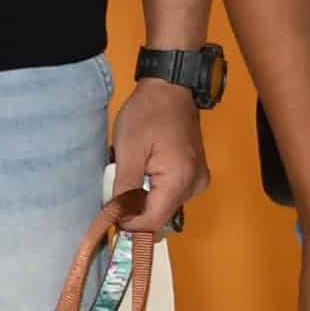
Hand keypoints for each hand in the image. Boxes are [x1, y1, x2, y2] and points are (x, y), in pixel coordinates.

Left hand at [110, 78, 208, 233]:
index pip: (153, 221)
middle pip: (160, 216)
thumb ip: (124, 188)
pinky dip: (155, 190)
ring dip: (145, 199)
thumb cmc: (147, 113)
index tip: (111, 211)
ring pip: (165, 206)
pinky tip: (146, 171)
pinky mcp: (196, 174)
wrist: (171, 87)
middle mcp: (194, 186)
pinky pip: (172, 194)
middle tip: (118, 187)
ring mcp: (198, 180)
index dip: (130, 223)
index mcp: (180, 180)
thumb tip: (119, 217)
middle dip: (136, 209)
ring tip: (133, 173)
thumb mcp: (128, 150)